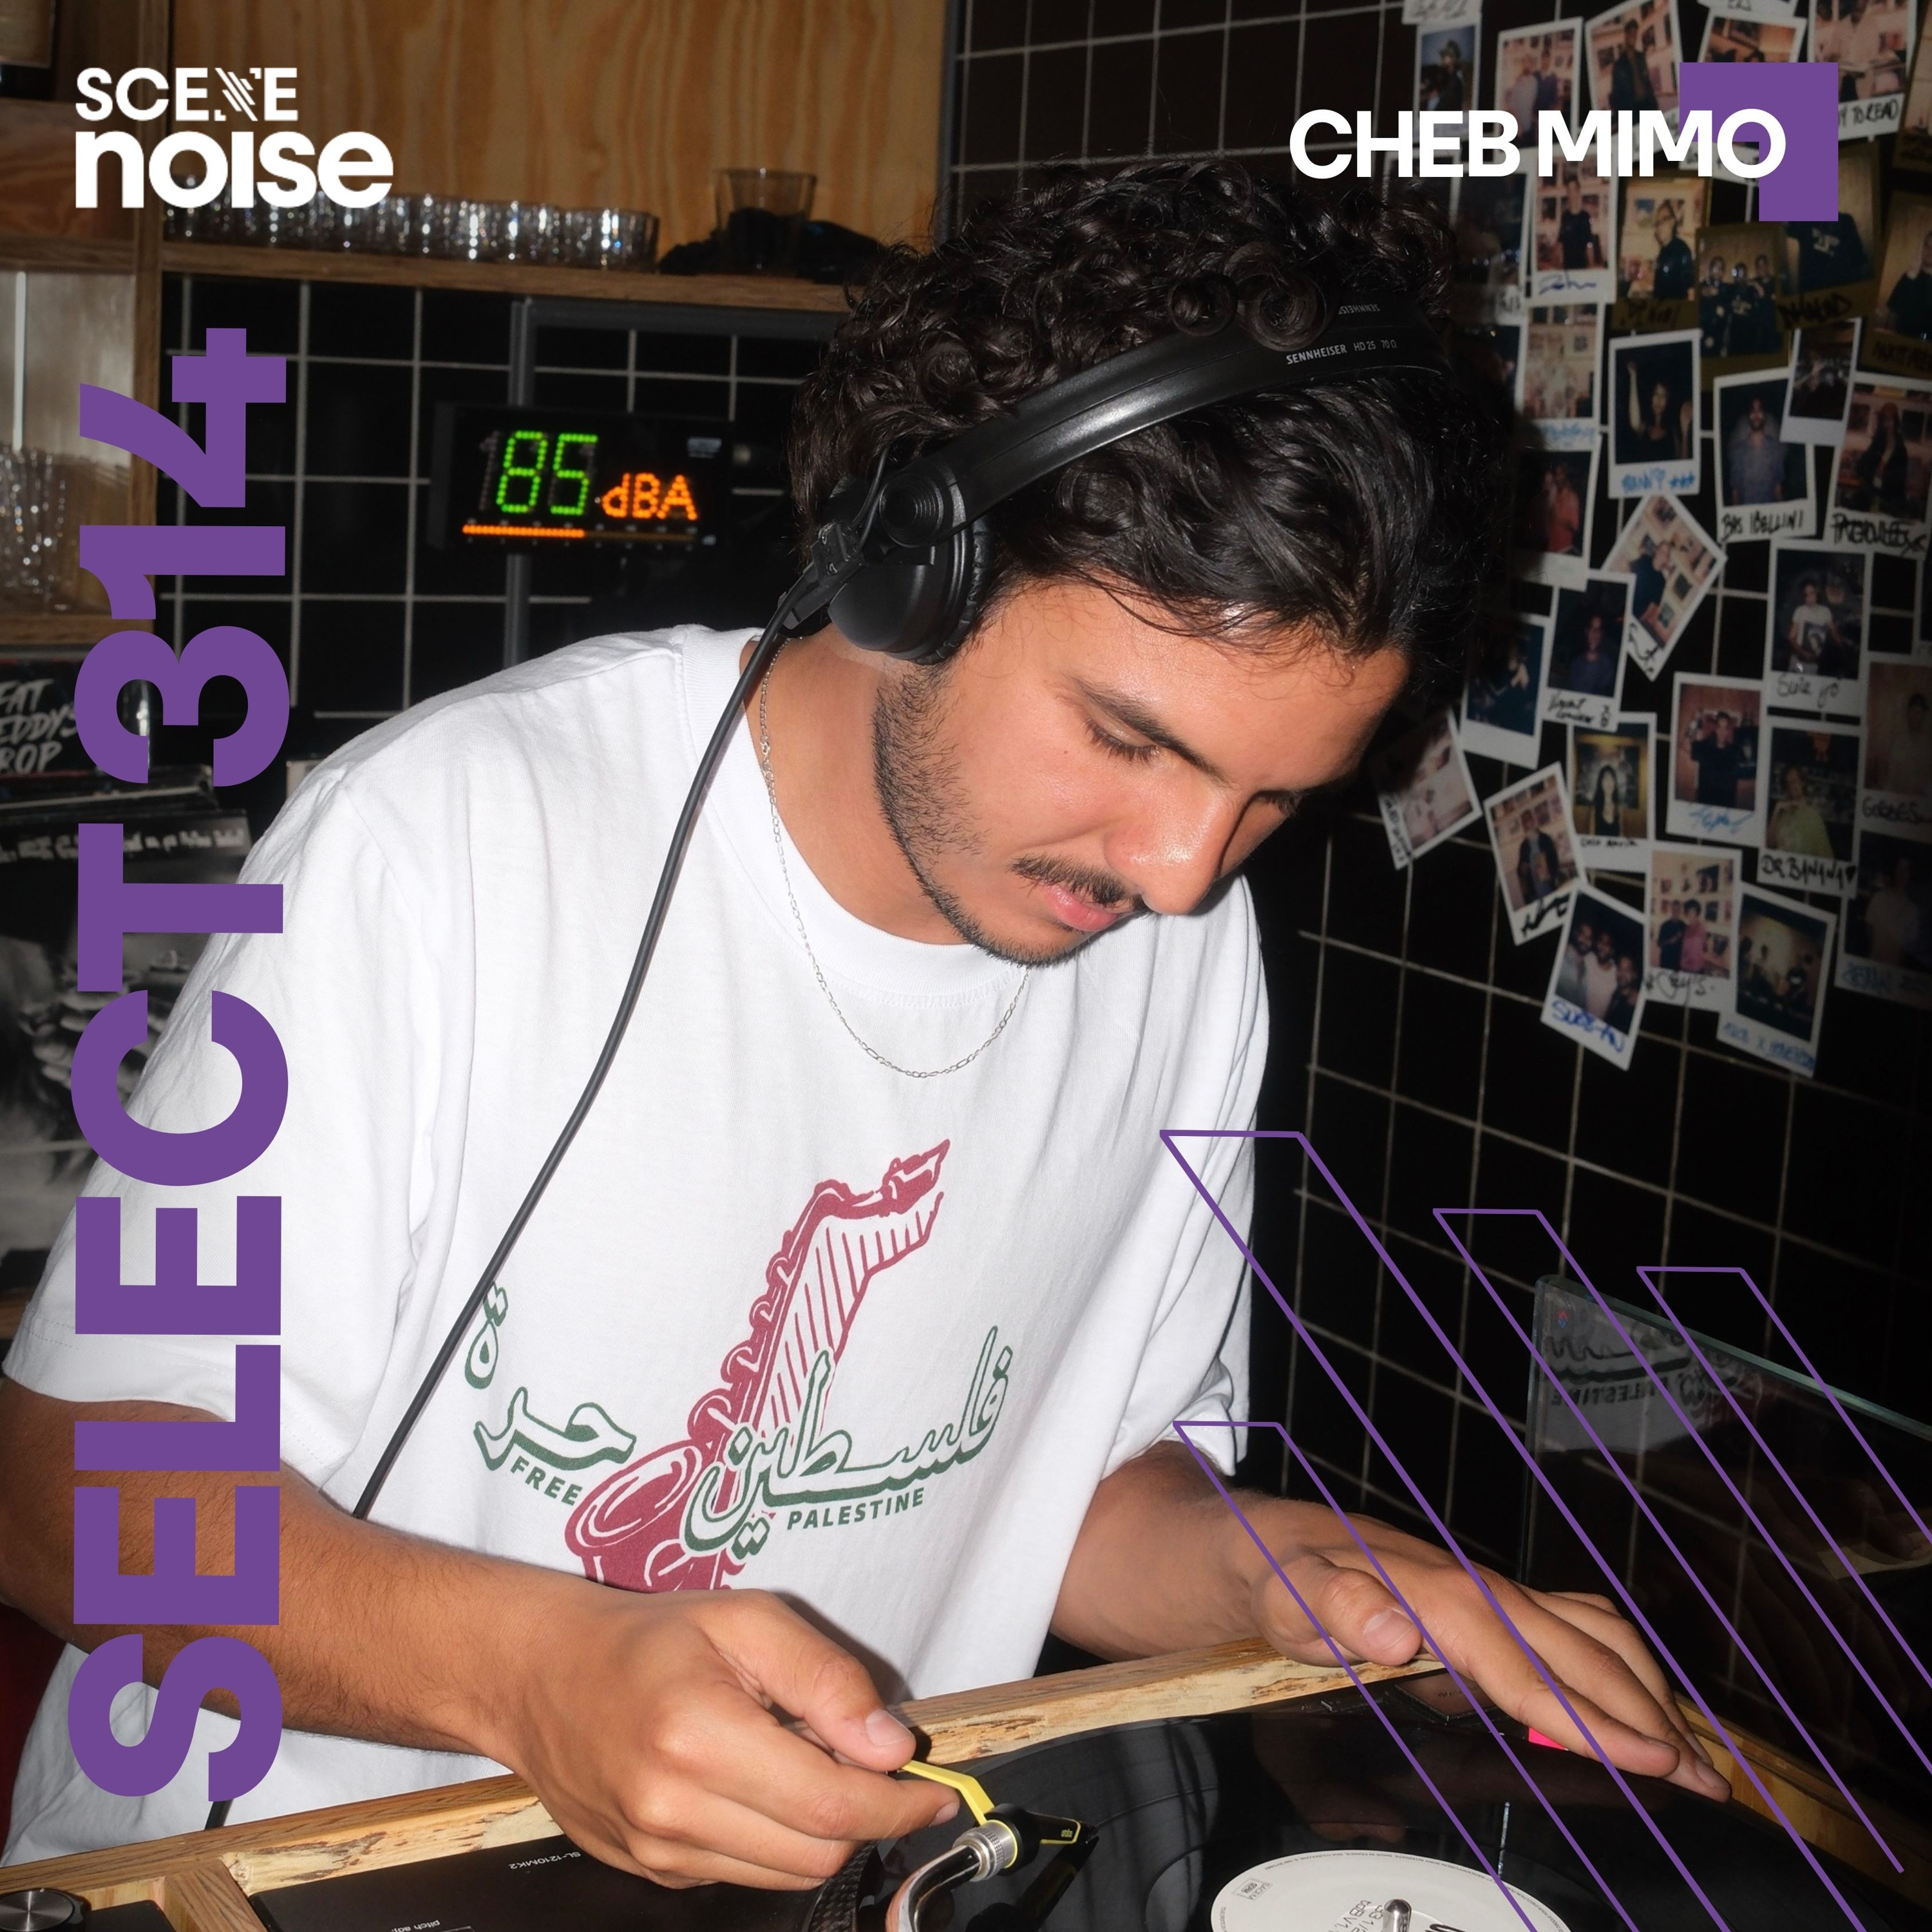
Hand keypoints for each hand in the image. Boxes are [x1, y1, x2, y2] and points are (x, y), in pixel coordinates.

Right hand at [497, 1586, 956, 1889]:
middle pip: (816, 1851)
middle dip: (866, 1816)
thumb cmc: (649, 1637)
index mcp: (699, 1737)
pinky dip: (773, 1840)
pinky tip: (756, 1784)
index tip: (935, 1790)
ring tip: (803, 1762)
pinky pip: (742, 1874)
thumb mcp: (748, 1619)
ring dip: (821, 1830)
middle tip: (873, 1765)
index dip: (899, 1805)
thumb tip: (888, 1747)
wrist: (543, 1675)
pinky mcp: (650, 1871)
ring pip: (785, 1875)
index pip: (830, 1805)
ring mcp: (656, 1852)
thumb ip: (827, 1679)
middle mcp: (672, 1809)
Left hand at [1240, 1504, 1731, 1801]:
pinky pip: (1574, 1628)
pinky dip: (1621, 1666)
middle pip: (1585, 1656)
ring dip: (1650, 1691)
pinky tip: (1642, 1703)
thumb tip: (1390, 1632)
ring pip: (1594, 1636)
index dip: (1592, 1719)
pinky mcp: (1491, 1599)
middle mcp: (1479, 1591)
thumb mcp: (1283, 1590)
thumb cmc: (1276, 1573)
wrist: (1265, 1539)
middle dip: (1652, 1717)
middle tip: (1711, 1782)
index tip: (1653, 1759)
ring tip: (1698, 1755)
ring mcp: (1491, 1592)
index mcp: (1439, 1598)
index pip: (1529, 1671)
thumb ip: (1332, 1608)